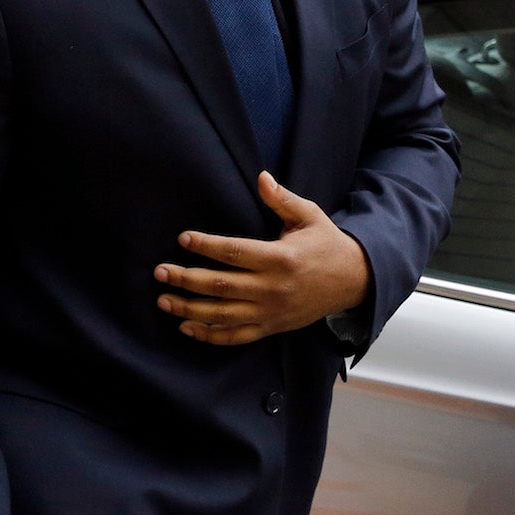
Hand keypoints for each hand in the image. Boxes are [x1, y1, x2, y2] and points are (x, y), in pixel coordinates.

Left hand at [155, 172, 371, 345]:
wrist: (354, 282)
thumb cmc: (327, 244)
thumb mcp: (310, 217)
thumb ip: (282, 200)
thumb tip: (261, 178)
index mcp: (281, 258)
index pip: (234, 252)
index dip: (206, 246)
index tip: (183, 239)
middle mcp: (273, 288)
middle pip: (221, 286)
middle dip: (186, 279)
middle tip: (160, 272)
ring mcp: (270, 311)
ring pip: (222, 315)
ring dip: (189, 309)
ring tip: (164, 300)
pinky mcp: (271, 327)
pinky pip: (235, 336)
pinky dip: (210, 335)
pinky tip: (187, 327)